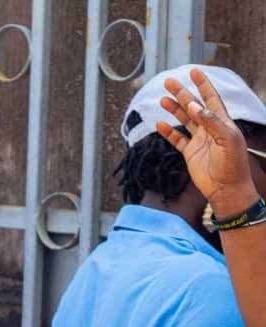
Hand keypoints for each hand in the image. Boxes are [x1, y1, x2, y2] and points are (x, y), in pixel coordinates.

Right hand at [157, 69, 259, 217]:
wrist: (226, 188)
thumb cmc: (232, 164)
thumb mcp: (227, 139)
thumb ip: (211, 121)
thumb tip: (194, 105)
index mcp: (222, 122)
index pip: (211, 98)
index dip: (203, 84)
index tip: (194, 71)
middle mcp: (210, 128)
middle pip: (193, 106)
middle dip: (182, 93)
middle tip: (169, 82)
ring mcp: (199, 140)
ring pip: (184, 120)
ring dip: (173, 109)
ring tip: (162, 100)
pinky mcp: (190, 153)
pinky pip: (177, 139)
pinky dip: (168, 132)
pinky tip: (160, 124)